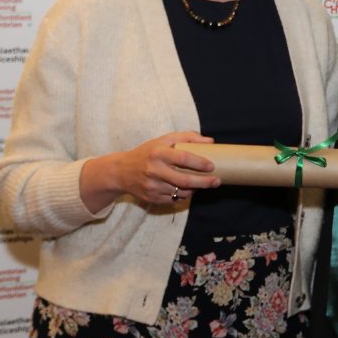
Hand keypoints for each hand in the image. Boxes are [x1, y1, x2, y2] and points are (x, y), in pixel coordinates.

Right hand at [80, 131, 220, 210]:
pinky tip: (188, 190)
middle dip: (204, 182)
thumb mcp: (164, 140)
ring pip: (180, 192)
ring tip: (202, 184)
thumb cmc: (147, 152)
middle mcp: (154, 170)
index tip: (212, 166)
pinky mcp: (150, 198)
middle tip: (217, 181)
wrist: (120, 171)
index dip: (199, 163)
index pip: (183, 158)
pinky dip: (184, 195)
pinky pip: (173, 199)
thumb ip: (187, 137)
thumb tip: (210, 141)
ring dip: (195, 189)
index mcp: (158, 153)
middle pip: (184, 180)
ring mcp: (152, 186)